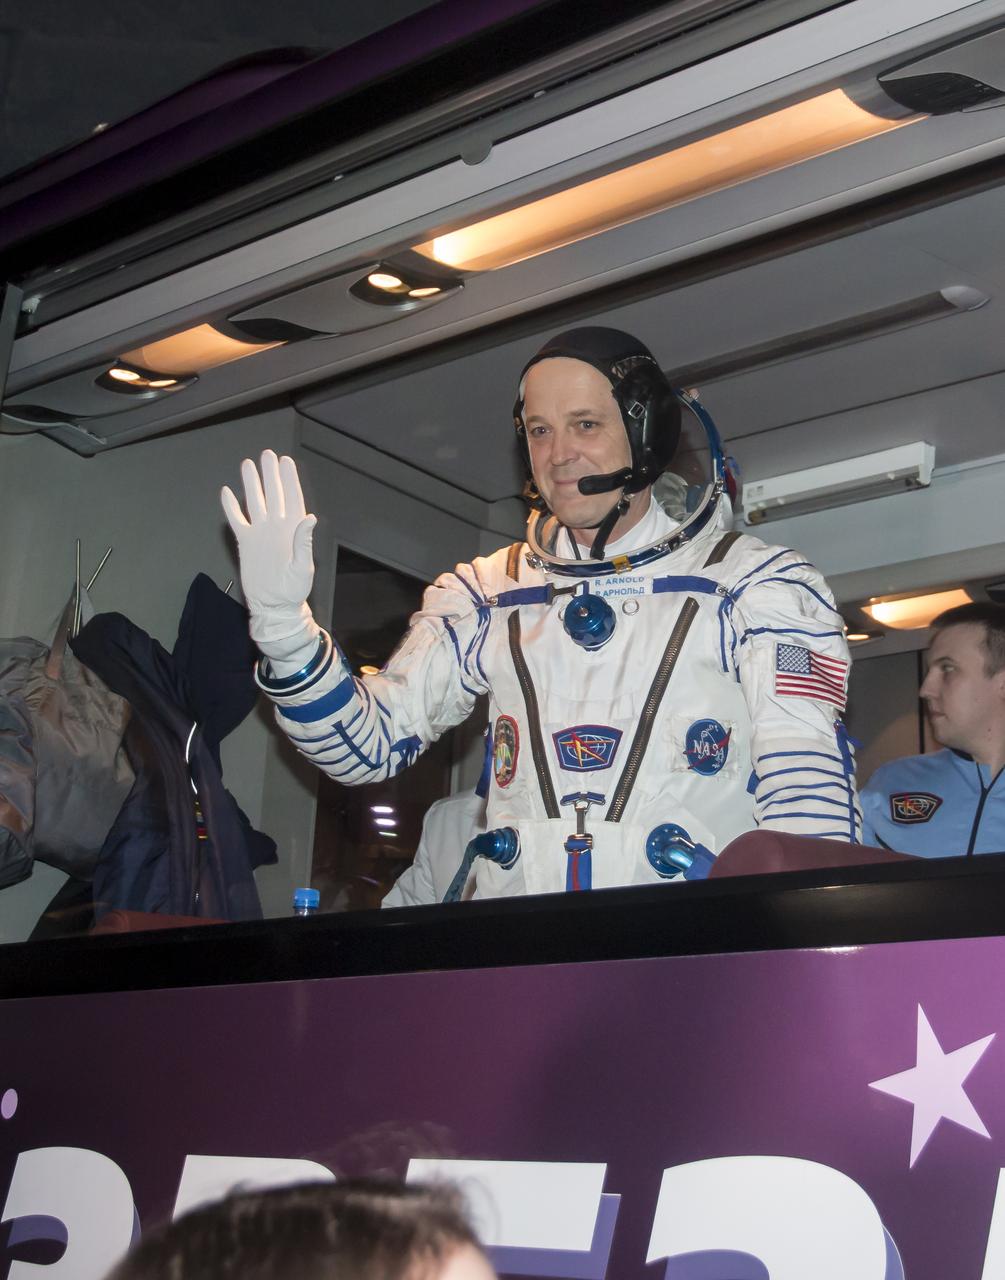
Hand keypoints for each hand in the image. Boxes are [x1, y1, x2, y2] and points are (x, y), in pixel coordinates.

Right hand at [221, 450, 319, 667]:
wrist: (274, 606)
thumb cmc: (294, 590)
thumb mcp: (303, 567)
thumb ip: (304, 541)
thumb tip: (309, 516)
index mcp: (293, 530)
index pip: (292, 498)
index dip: (289, 480)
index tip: (286, 462)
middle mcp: (276, 526)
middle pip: (273, 494)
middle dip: (270, 475)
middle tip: (267, 455)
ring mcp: (260, 533)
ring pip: (255, 502)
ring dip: (252, 484)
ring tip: (248, 465)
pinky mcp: (245, 542)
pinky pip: (237, 520)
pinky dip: (232, 507)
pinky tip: (227, 492)